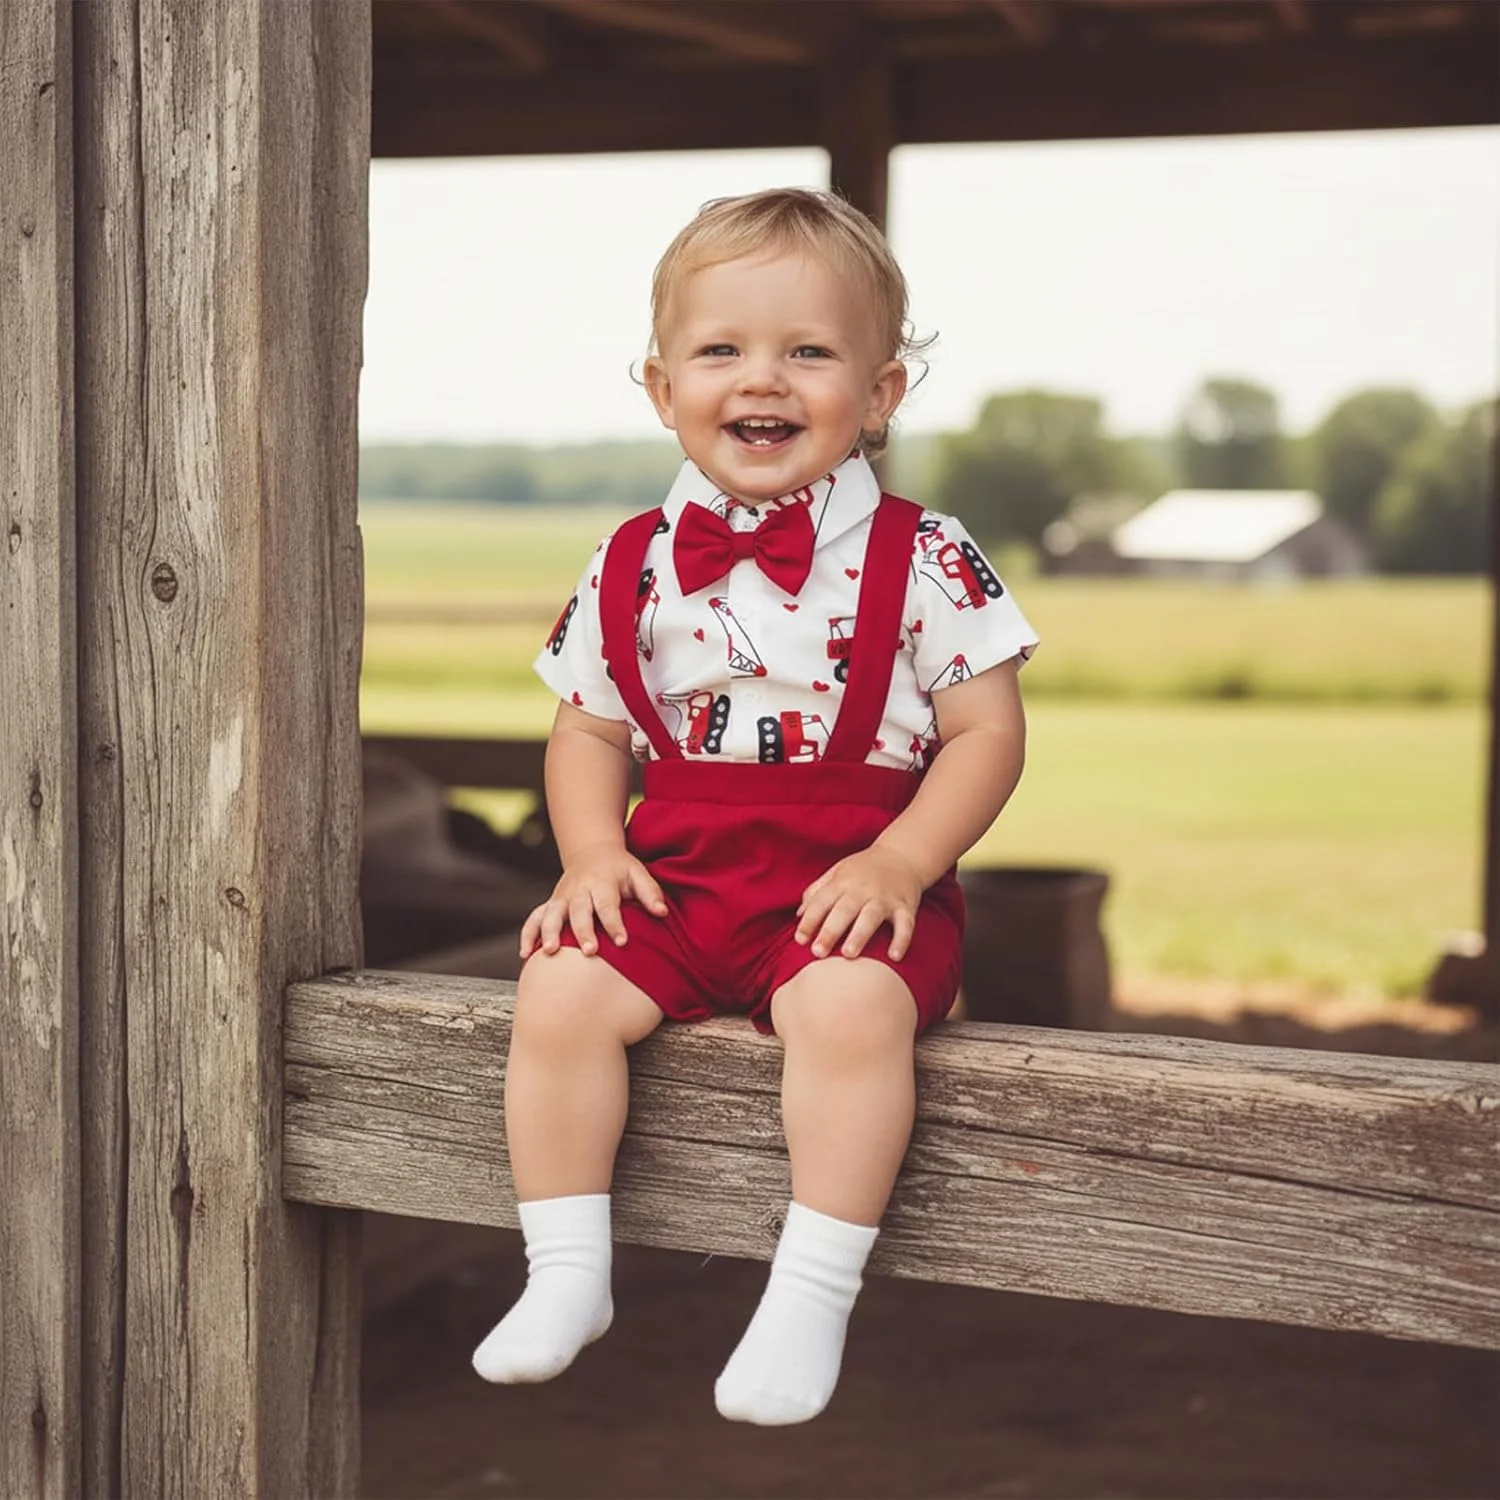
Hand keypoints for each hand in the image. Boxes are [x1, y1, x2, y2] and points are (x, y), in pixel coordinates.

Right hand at [520, 841, 667, 959]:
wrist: (592, 852)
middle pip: (578, 911)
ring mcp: (561, 897)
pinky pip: (534, 918)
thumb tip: (662, 913)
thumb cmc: (620, 869)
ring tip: (550, 952)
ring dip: (549, 932)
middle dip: (583, 931)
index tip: (622, 941)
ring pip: (551, 914)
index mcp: (602, 882)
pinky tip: (525, 955)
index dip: (615, 923)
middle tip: (590, 952)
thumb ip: (650, 892)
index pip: (608, 904)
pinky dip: (528, 934)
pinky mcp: (550, 904)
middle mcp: (579, 889)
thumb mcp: (637, 873)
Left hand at [795, 845, 925, 961]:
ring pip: (871, 916)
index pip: (822, 900)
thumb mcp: (837, 872)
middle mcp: (863, 889)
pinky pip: (905, 924)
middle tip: (818, 952)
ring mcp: (885, 898)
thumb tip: (799, 914)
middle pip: (844, 910)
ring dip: (860, 935)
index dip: (810, 919)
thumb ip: (817, 891)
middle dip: (830, 931)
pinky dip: (901, 940)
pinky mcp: (905, 906)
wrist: (903, 855)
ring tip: (848, 954)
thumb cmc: (864, 869)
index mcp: (843, 882)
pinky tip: (894, 957)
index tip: (800, 940)